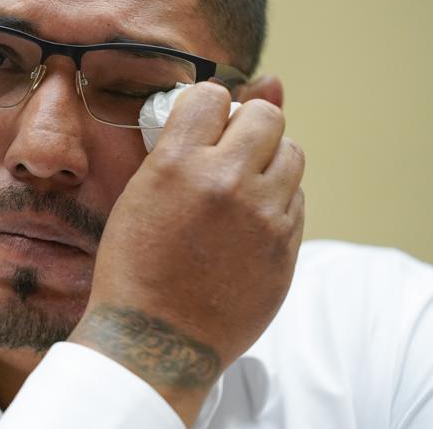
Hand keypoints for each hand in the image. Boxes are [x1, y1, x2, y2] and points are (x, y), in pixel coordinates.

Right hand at [69, 81, 304, 425]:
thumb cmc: (136, 265)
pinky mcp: (285, 250)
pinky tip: (247, 227)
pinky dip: (276, 204)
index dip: (208, 109)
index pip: (215, 96)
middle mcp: (225, 182)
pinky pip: (296, 201)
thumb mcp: (141, 194)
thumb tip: (247, 93)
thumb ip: (185, 143)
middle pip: (266, 117)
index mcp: (177, 164)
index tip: (204, 127)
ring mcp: (261, 218)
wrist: (154, 340)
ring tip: (242, 190)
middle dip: (248, 127)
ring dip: (268, 162)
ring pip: (291, 154)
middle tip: (231, 153)